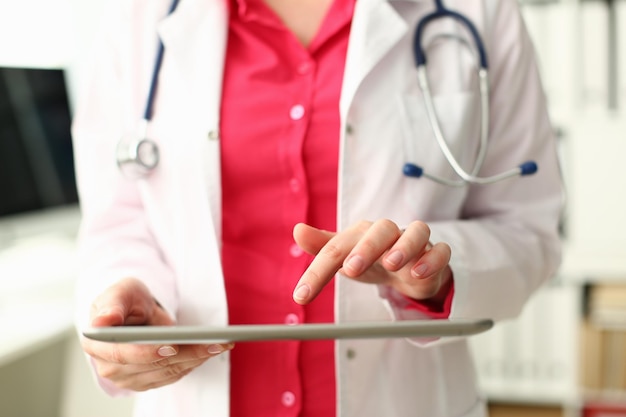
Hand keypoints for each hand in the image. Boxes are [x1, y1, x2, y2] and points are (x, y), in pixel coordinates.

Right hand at [81, 278, 233, 391]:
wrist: (130, 312)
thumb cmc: (123, 300)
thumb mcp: (119, 292)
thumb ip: (111, 306)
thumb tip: (102, 322)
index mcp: (97, 344)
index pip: (123, 354)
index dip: (147, 353)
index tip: (172, 346)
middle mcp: (109, 367)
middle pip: (153, 365)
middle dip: (187, 353)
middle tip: (214, 342)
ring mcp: (128, 378)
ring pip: (168, 372)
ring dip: (197, 359)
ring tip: (220, 344)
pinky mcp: (146, 381)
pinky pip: (173, 375)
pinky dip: (194, 363)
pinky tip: (210, 350)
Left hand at [292, 219, 451, 305]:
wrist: (407, 268)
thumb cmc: (371, 260)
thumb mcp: (345, 257)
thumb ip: (323, 248)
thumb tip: (298, 230)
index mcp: (361, 234)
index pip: (336, 248)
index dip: (318, 271)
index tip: (301, 296)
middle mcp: (388, 234)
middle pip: (379, 230)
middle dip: (365, 248)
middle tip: (351, 269)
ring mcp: (415, 242)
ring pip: (416, 232)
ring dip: (404, 246)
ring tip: (392, 264)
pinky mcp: (436, 255)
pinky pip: (440, 251)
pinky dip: (432, 260)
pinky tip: (418, 274)